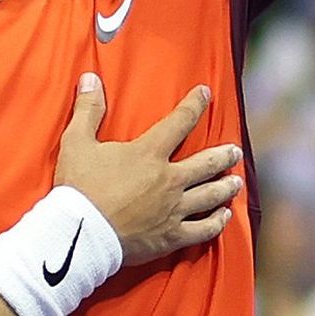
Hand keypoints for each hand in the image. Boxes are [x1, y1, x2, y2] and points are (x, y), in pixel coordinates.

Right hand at [56, 76, 244, 265]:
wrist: (80, 234)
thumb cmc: (78, 188)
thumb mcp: (77, 142)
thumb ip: (88, 109)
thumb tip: (90, 78)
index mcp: (150, 153)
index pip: (180, 121)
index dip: (195, 105)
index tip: (206, 94)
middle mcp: (169, 179)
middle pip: (207, 163)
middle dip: (225, 155)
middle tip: (235, 151)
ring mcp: (173, 209)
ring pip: (211, 195)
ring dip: (226, 186)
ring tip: (237, 182)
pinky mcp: (171, 237)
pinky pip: (202, 229)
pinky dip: (217, 222)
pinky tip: (224, 217)